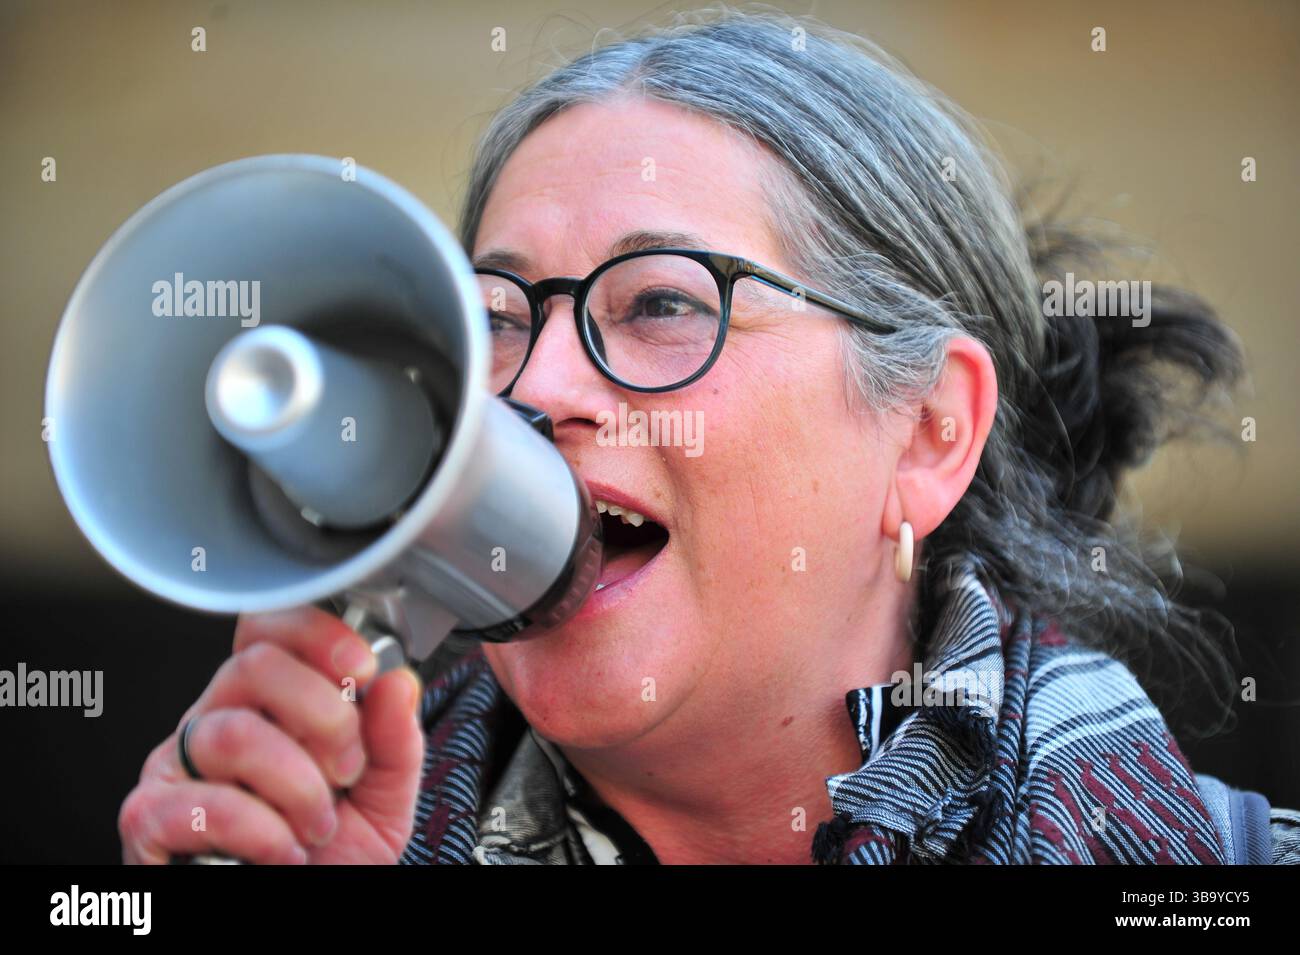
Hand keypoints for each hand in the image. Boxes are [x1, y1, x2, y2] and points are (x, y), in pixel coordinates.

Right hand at [119, 606, 424, 863]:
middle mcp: (216, 720)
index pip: (269, 628)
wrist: (307, 914)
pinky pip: (202, 802)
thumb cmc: (334, 856)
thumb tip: (398, 681)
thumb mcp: (385, 794)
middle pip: (252, 665)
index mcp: (268, 702)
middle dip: (321, 716)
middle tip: (346, 769)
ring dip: (297, 786)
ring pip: (232, 733)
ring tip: (317, 825)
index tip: (362, 669)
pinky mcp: (150, 818)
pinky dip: (260, 831)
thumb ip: (395, 738)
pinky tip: (284, 851)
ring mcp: (177, 767)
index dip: (317, 635)